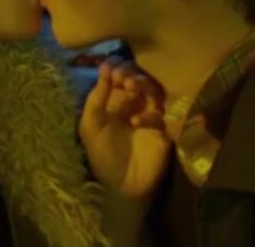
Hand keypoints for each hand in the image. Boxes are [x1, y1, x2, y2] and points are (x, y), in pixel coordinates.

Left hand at [79, 56, 171, 201]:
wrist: (121, 188)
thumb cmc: (103, 156)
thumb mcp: (90, 126)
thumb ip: (95, 99)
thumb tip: (104, 67)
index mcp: (117, 100)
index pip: (121, 74)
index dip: (117, 66)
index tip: (111, 66)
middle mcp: (136, 104)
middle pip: (140, 77)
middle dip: (131, 72)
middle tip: (123, 76)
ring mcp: (152, 115)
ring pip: (155, 91)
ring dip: (143, 85)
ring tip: (131, 86)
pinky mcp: (165, 131)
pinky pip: (161, 116)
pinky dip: (149, 115)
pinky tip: (135, 120)